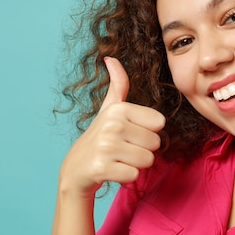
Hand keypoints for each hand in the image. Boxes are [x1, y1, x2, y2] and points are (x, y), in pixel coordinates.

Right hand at [58, 57, 165, 197]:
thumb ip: (117, 85)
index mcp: (118, 109)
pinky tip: (111, 171)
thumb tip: (111, 58)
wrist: (75, 170)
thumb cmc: (100, 138)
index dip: (147, 133)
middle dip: (142, 150)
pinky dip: (126, 177)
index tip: (129, 135)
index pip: (159, 124)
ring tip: (118, 160)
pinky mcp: (101, 169)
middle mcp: (111, 125)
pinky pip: (134, 175)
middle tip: (122, 150)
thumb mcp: (109, 109)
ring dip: (135, 164)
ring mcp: (105, 146)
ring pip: (147, 160)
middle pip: (155, 143)